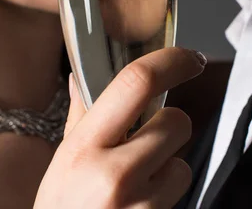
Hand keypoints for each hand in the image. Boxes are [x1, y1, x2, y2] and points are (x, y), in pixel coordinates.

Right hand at [34, 47, 206, 208]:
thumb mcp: (63, 161)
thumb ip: (82, 116)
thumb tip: (87, 75)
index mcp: (84, 148)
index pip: (136, 83)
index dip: (171, 61)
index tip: (188, 58)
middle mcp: (115, 175)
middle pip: (177, 122)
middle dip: (170, 126)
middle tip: (147, 140)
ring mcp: (141, 205)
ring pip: (183, 163)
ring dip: (167, 167)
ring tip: (136, 183)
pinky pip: (181, 193)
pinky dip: (166, 193)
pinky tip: (140, 203)